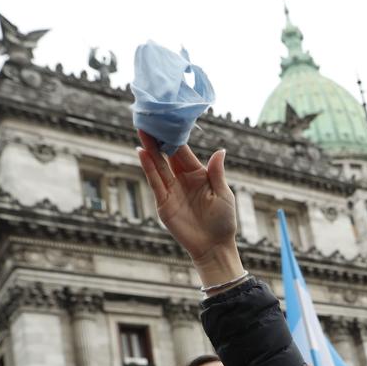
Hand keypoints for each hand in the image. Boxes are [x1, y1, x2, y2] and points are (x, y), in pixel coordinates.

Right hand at [136, 131, 242, 286]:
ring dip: (150, 149)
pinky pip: (155, 182)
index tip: (168, 119)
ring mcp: (172, 191)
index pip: (184, 152)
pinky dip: (149, 168)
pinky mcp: (164, 203)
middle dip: (159, 138)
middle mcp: (183, 180)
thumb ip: (217, 173)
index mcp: (199, 175)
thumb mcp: (224, 195)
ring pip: (158, 166)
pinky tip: (142, 153)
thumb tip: (220, 151)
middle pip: (168, 155)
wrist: (214, 246)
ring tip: (142, 131)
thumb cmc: (224, 221)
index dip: (176, 136)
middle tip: (149, 119)